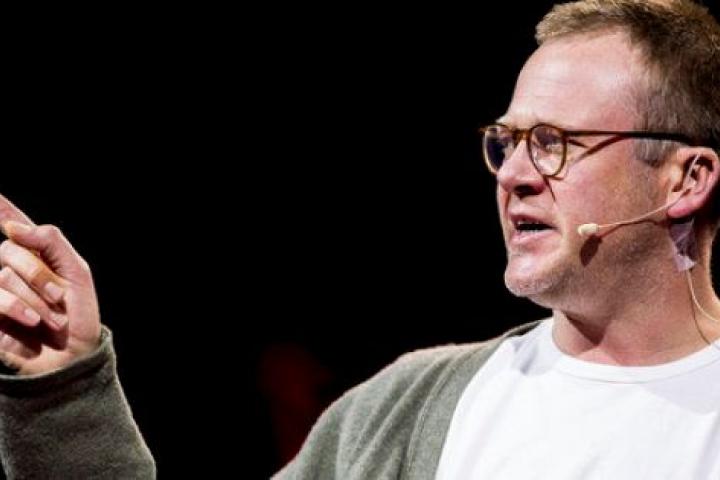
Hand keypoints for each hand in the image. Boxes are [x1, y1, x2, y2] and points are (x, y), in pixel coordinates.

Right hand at [0, 194, 100, 374]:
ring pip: (2, 276)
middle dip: (39, 274)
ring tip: (50, 319)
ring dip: (33, 298)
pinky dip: (15, 308)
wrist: (74, 356)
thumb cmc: (79, 315)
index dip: (3, 210)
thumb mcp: (76, 273)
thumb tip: (12, 228)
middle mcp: (12, 270)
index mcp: (36, 256)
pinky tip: (32, 321)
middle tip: (59, 297)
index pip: (14, 225)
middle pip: (9, 251)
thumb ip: (50, 242)